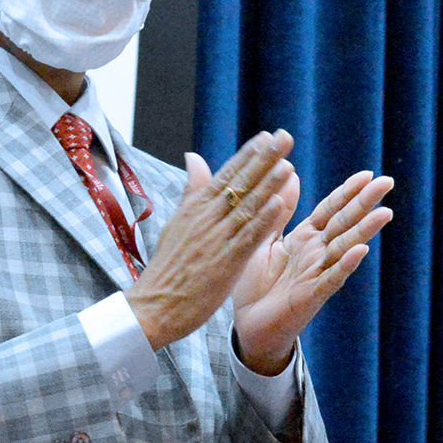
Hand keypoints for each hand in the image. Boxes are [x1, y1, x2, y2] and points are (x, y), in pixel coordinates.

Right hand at [126, 132, 298, 349]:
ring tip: (287, 163)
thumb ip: (192, 190)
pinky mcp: (225, 262)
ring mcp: (216, 239)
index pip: (226, 175)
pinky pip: (248, 236)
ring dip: (269, 184)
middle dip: (264, 159)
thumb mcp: (177, 222)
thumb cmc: (168, 268)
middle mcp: (206, 218)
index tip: (267, 136)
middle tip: (284, 136)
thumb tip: (194, 157)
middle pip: (239, 183)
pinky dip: (264, 219)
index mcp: (195, 208)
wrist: (155, 305)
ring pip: (247, 206)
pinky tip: (279, 202)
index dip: (248, 155)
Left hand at [230, 168, 396, 371]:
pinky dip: (346, 264)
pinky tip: (361, 250)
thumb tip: (292, 174)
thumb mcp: (262, 240)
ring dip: (365, 230)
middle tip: (388, 182)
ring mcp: (317, 274)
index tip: (367, 174)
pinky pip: (331, 278)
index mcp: (304, 238)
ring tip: (385, 212)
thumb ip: (278, 212)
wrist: (247, 328)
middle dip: (365, 203)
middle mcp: (316, 254)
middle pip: (344, 223)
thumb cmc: (254, 286)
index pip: (331, 210)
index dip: (348, 192)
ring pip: (344, 248)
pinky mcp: (311, 296)